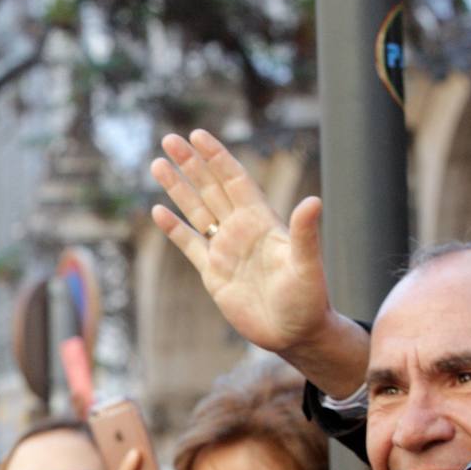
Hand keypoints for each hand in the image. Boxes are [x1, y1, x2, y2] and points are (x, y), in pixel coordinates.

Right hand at [149, 129, 367, 397]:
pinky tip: (158, 211)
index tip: (198, 135)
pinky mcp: (213, 274)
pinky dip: (174, 229)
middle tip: (169, 139)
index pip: (235, 180)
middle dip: (191, 164)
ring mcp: (225, 250)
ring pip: (197, 211)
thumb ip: (305, 234)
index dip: (217, 157)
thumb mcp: (307, 265)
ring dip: (178, 188)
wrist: (294, 335)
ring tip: (157, 164)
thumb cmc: (308, 300)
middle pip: (210, 188)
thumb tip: (314, 201)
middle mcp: (241, 230)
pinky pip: (189, 245)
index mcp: (262, 222)